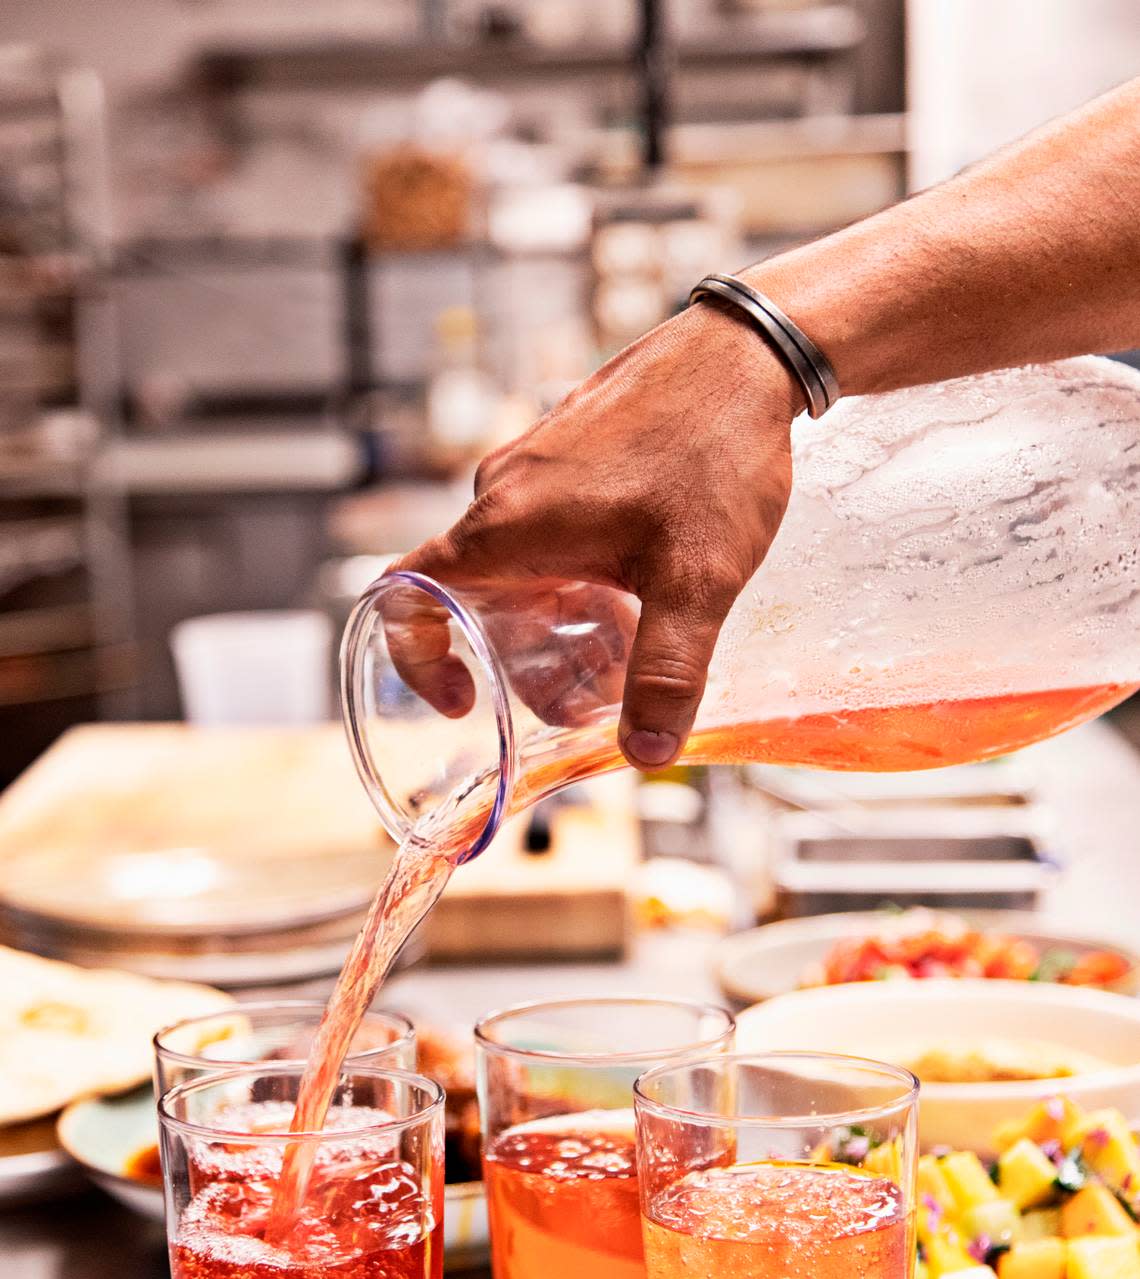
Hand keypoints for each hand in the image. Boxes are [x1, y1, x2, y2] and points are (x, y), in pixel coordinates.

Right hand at [390, 301, 799, 767]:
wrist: (750, 351)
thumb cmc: (714, 453)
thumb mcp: (697, 583)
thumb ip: (669, 674)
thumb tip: (647, 755)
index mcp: (505, 526)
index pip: (405, 596)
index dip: (415, 660)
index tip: (461, 699)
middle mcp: (504, 493)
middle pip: (478, 600)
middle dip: (524, 662)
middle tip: (590, 698)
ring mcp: (536, 466)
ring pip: (520, 566)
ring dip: (557, 620)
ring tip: (628, 648)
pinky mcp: (572, 452)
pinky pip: (549, 530)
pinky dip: (577, 576)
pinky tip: (646, 589)